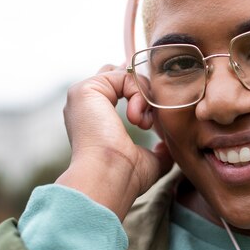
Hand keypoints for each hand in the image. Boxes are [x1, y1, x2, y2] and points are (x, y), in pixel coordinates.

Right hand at [56, 64, 172, 219]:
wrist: (110, 177)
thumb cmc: (126, 177)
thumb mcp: (148, 161)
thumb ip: (159, 150)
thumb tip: (166, 147)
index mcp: (95, 117)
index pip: (119, 87)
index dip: (141, 91)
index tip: (154, 112)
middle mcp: (86, 103)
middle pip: (120, 73)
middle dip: (143, 88)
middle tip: (151, 114)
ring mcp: (83, 94)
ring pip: (126, 74)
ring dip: (144, 95)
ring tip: (144, 123)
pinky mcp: (86, 89)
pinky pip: (124, 75)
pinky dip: (139, 92)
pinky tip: (137, 118)